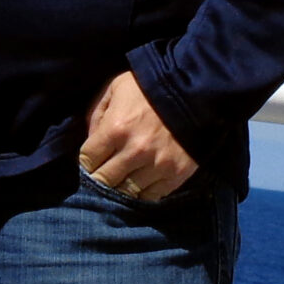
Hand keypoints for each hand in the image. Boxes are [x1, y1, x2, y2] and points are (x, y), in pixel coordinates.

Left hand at [79, 71, 197, 201]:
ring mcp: (156, 166)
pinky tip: (141, 183)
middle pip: (104, 180)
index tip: (93, 159)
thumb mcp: (117, 88)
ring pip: (125, 192)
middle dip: (100, 176)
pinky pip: (150, 196)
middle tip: (104, 172)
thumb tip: (90, 139)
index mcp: (115, 129)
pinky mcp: (175, 175)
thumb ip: (97, 113)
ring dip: (121, 186)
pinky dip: (142, 192)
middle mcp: (134, 151)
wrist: (195, 91)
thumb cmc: (150, 87)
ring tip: (122, 179)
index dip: (87, 160)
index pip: (87, 160)